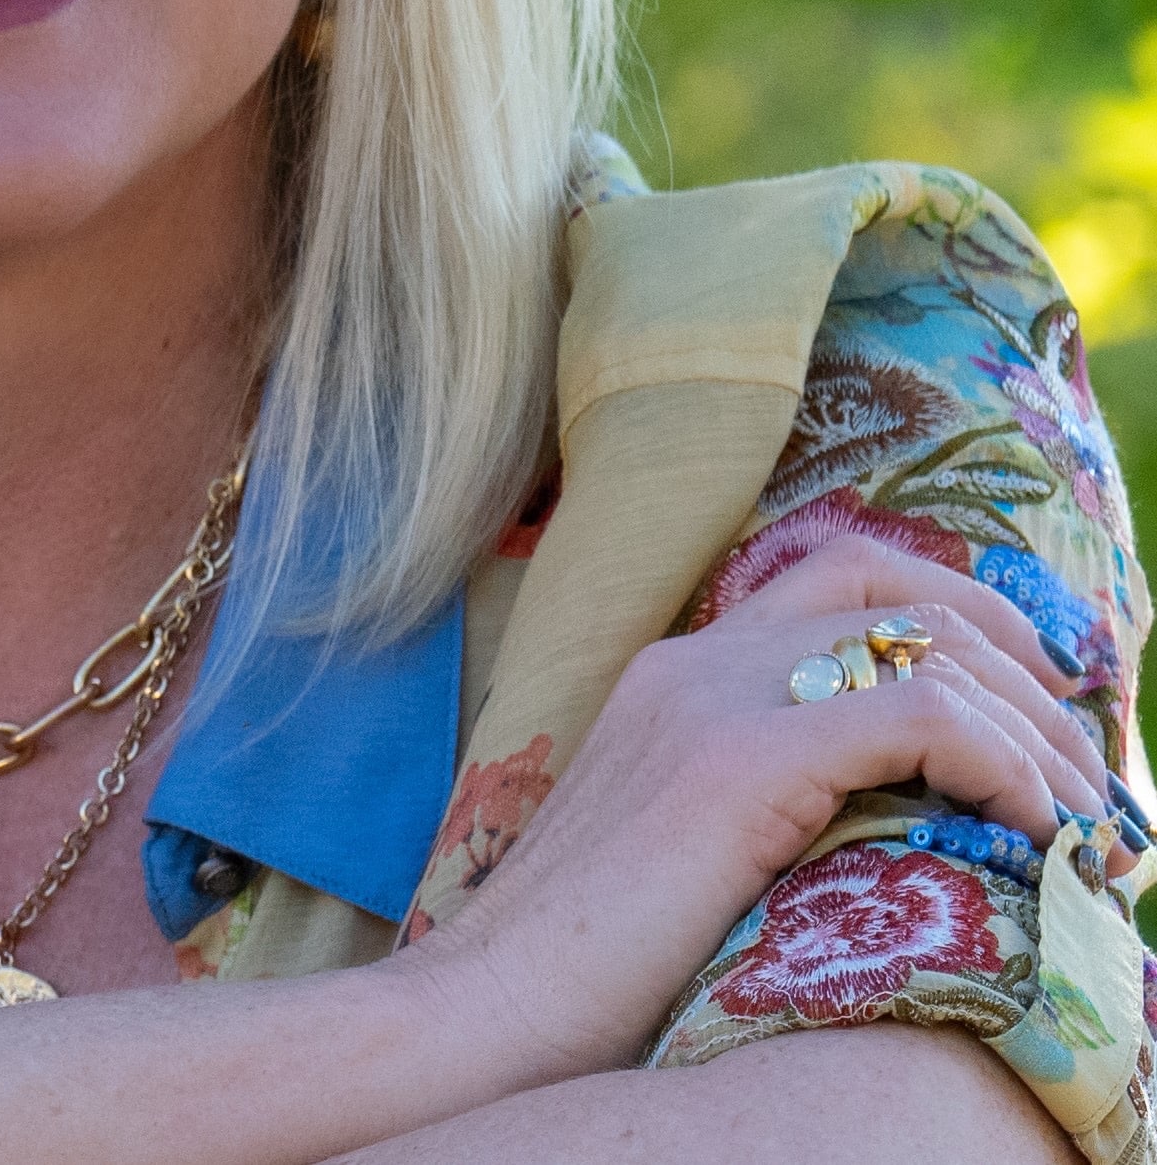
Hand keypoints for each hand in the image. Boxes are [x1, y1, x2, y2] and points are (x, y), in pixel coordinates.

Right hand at [400, 536, 1108, 1087]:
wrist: (497, 1002)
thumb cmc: (589, 965)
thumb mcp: (686, 849)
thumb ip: (763, 804)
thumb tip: (887, 826)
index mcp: (676, 672)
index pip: (834, 578)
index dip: (949, 614)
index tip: (1029, 701)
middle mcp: (695, 660)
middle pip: (888, 584)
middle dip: (1012, 651)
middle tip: (1084, 754)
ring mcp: (713, 697)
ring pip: (923, 645)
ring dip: (1032, 725)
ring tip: (1082, 813)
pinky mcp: (743, 761)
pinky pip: (920, 716)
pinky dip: (1001, 760)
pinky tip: (1030, 827)